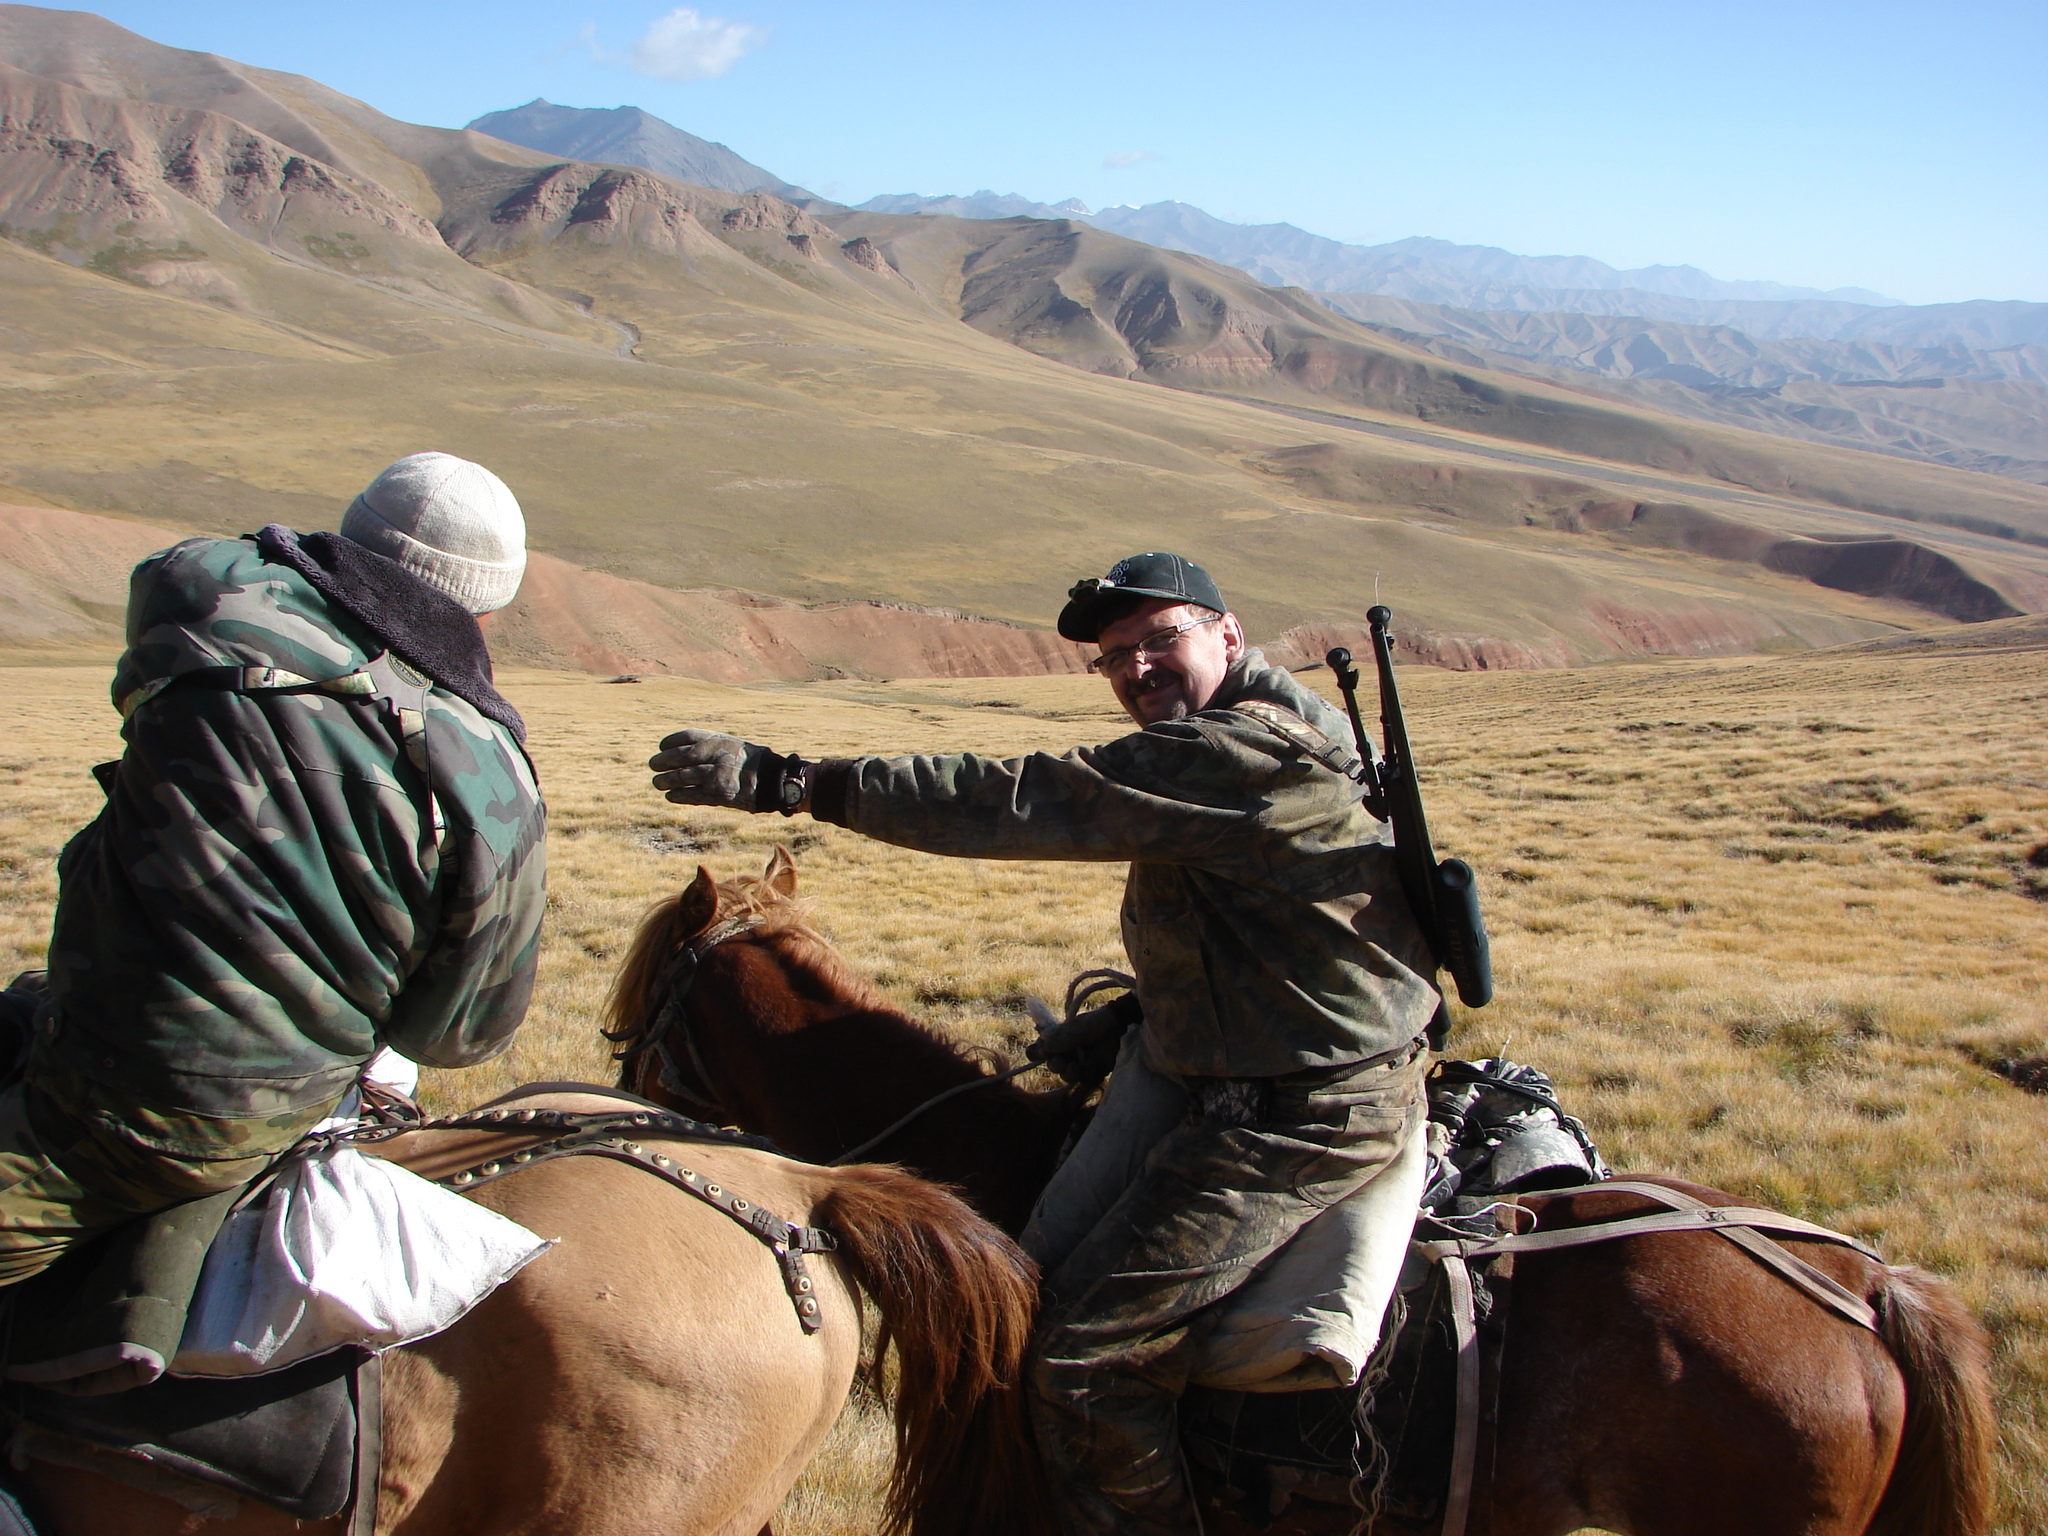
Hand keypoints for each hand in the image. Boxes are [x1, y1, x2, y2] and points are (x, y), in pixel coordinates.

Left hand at [650, 730, 799, 812]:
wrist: (774, 782)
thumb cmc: (751, 763)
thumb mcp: (732, 745)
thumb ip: (709, 746)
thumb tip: (678, 751)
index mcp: (721, 740)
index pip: (687, 737)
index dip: (670, 742)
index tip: (661, 746)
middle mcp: (718, 755)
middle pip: (681, 756)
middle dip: (663, 761)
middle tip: (653, 765)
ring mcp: (718, 775)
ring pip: (683, 777)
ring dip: (666, 781)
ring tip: (657, 783)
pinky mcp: (719, 795)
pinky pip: (692, 795)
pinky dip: (678, 795)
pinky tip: (670, 795)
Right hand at [1026, 992, 1139, 1085]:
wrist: (1119, 1027)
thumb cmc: (1096, 1023)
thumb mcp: (1078, 1027)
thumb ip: (1062, 1038)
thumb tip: (1044, 1048)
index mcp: (1055, 1042)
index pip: (1036, 1051)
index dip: (1036, 1054)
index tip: (1042, 1053)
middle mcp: (1064, 1055)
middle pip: (1052, 1066)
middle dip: (1056, 1065)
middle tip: (1064, 1061)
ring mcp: (1076, 1065)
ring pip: (1067, 1077)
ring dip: (1070, 1073)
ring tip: (1078, 1065)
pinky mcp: (1091, 1072)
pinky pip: (1085, 1080)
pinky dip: (1088, 1074)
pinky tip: (1092, 1065)